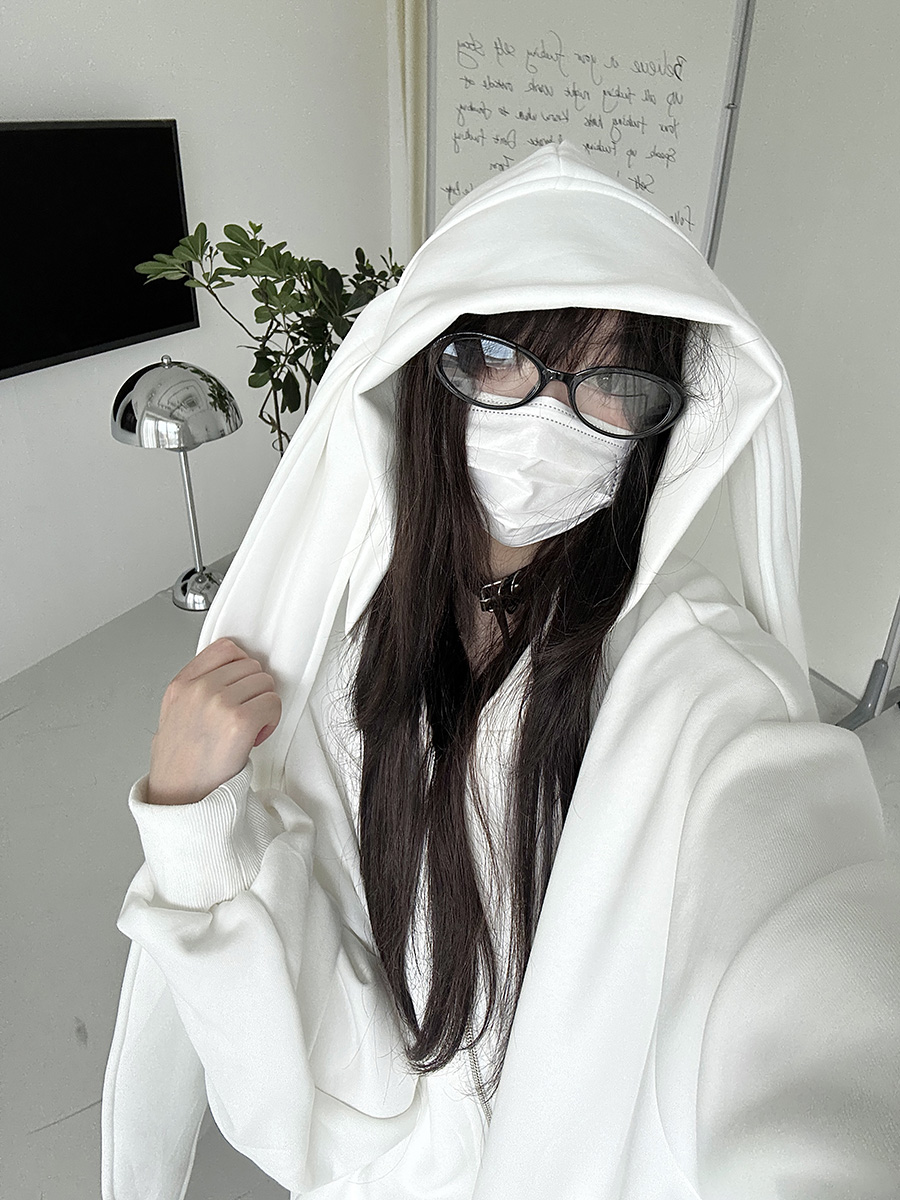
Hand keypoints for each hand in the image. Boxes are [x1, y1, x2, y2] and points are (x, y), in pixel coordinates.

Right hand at [146, 637, 281, 805]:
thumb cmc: (179, 763)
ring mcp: (220, 702)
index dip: (241, 668)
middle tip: (245, 714)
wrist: (180, 797)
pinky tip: (256, 736)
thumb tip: (228, 674)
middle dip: (254, 690)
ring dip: (264, 705)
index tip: (241, 686)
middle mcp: (199, 689)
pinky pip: (273, 703)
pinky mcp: (240, 721)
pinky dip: (272, 720)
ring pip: (265, 682)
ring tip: (248, 728)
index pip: (225, 648)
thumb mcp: (173, 714)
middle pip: (251, 666)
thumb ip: (196, 689)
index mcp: (181, 685)